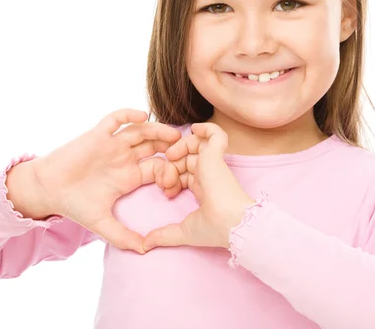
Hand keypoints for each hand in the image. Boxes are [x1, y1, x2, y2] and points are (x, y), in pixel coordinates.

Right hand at [32, 108, 182, 253]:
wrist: (47, 190)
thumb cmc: (74, 205)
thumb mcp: (102, 224)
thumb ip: (123, 236)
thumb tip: (146, 250)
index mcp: (130, 177)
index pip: (158, 169)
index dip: (170, 173)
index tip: (176, 183)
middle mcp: (124, 158)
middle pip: (155, 146)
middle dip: (170, 147)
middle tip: (185, 151)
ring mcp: (112, 145)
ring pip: (140, 131)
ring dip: (158, 130)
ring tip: (173, 133)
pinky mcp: (98, 135)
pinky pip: (116, 119)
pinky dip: (129, 114)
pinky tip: (143, 115)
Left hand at [142, 122, 254, 250]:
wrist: (230, 224)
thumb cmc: (213, 229)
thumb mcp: (183, 231)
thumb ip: (164, 235)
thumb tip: (145, 245)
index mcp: (203, 189)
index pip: (184, 174)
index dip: (171, 178)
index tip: (166, 192)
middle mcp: (208, 175)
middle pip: (187, 159)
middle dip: (172, 164)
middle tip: (164, 177)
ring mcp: (213, 164)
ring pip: (197, 145)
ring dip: (182, 146)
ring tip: (171, 154)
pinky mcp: (216, 155)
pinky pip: (216, 134)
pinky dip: (207, 128)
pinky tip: (195, 129)